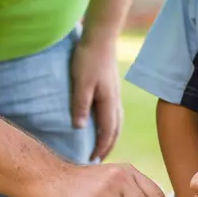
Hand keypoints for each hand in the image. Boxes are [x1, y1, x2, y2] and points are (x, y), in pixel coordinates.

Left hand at [71, 39, 121, 161]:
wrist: (100, 36)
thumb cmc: (88, 58)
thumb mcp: (80, 82)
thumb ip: (80, 105)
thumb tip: (80, 128)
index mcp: (108, 102)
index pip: (107, 132)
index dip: (101, 148)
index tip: (92, 160)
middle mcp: (115, 100)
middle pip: (116, 130)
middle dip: (108, 146)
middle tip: (98, 160)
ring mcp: (115, 93)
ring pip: (117, 121)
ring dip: (111, 136)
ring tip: (102, 145)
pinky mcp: (112, 87)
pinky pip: (114, 112)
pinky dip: (111, 124)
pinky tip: (103, 122)